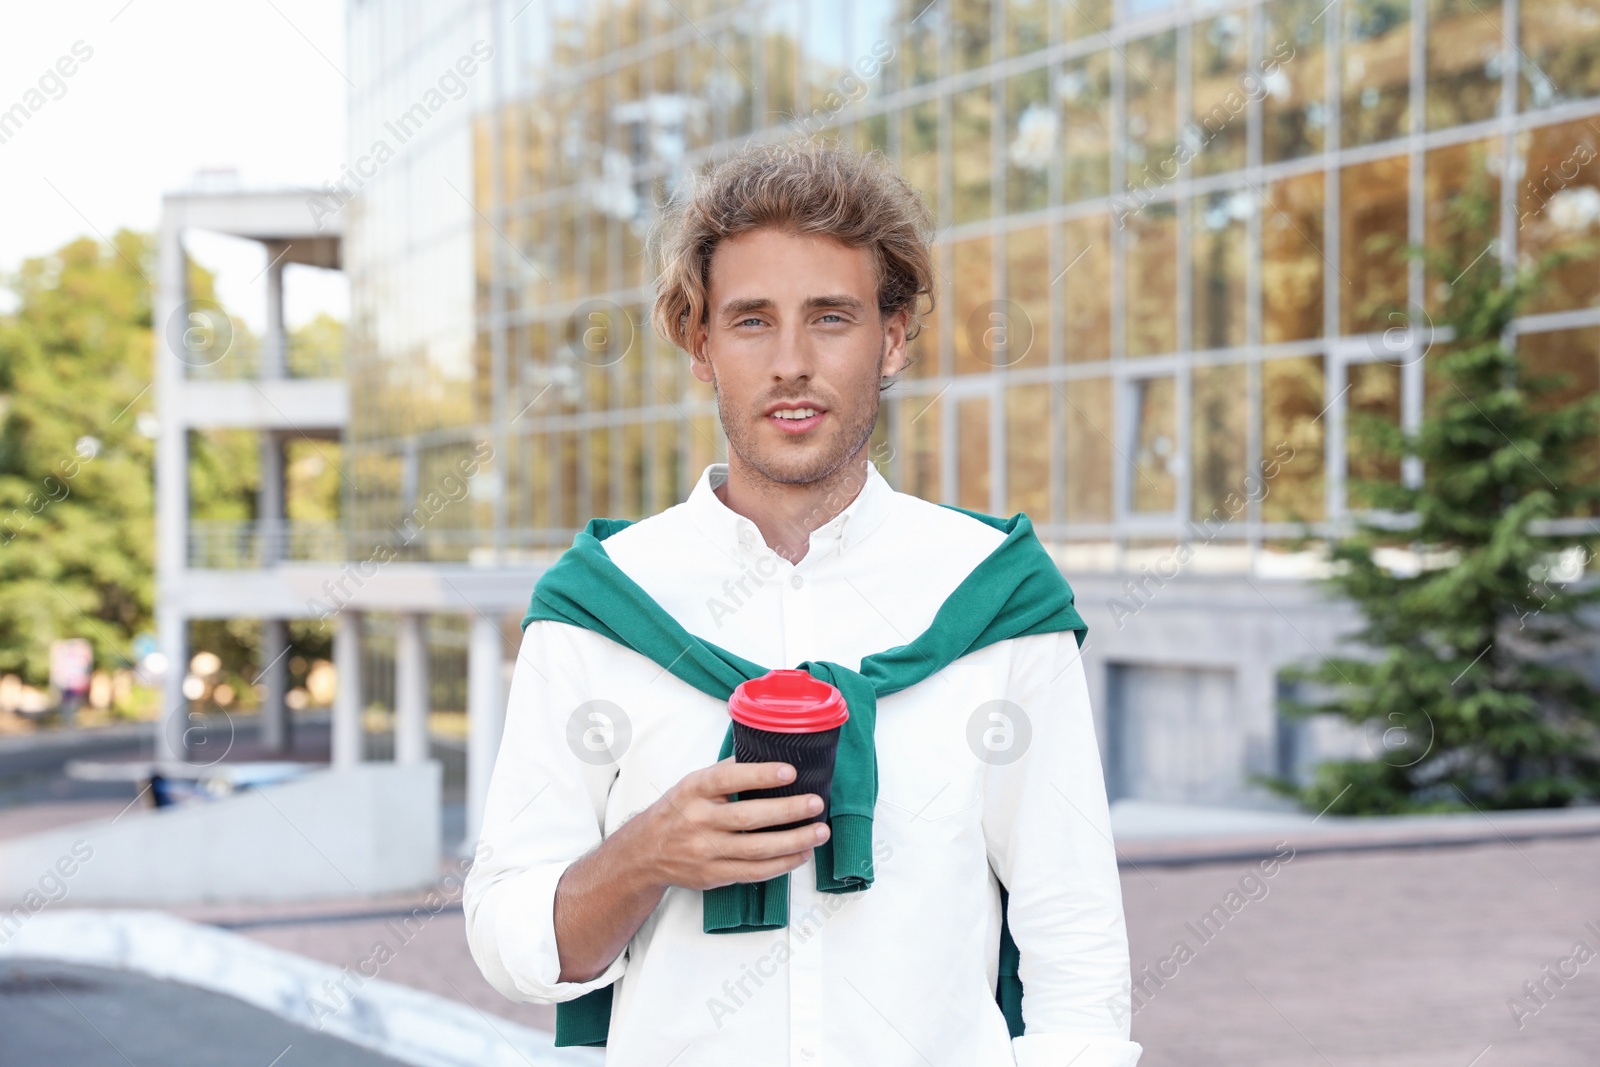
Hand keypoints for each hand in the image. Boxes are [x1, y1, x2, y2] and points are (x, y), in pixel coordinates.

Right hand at [627, 757, 829, 891]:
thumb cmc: (678, 811)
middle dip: (787, 810)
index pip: (728, 779)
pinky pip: (753, 872)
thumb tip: (766, 753)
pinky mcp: (714, 875)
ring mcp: (706, 851)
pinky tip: (802, 854)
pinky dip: (781, 865)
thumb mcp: (692, 783)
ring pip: (756, 849)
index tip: (790, 771)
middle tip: (816, 803)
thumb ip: (725, 772)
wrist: (645, 853)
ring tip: (820, 832)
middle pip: (748, 817)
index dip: (760, 775)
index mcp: (694, 790)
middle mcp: (699, 821)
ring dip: (793, 841)